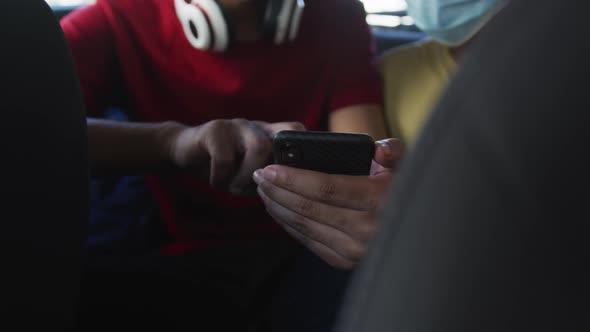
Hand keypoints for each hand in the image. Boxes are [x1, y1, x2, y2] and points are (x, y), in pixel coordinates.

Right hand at [169, 119, 303, 193]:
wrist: (184, 151)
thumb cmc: (225, 168)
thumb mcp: (250, 177)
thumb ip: (270, 182)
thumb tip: (287, 195)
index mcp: (271, 135)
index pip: (297, 132)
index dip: (303, 152)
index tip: (298, 179)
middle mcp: (259, 126)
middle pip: (283, 141)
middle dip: (275, 174)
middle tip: (258, 190)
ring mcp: (237, 124)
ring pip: (259, 147)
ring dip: (248, 177)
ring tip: (234, 189)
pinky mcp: (214, 130)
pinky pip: (225, 158)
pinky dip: (221, 178)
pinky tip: (216, 183)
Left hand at [253, 138, 403, 268]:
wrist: (416, 234)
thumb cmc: (404, 191)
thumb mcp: (406, 166)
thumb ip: (392, 150)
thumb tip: (379, 150)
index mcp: (378, 200)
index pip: (326, 187)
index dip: (294, 178)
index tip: (271, 169)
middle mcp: (366, 229)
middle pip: (309, 208)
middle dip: (279, 190)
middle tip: (260, 176)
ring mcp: (355, 250)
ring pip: (305, 226)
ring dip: (279, 207)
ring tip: (264, 190)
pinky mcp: (346, 262)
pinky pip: (309, 242)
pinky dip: (289, 225)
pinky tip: (278, 210)